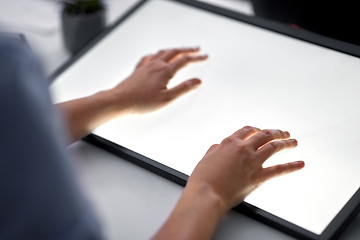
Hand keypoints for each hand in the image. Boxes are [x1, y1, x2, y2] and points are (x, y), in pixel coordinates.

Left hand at [110, 47, 207, 113]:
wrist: (120, 100)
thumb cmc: (141, 101)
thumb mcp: (167, 98)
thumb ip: (183, 89)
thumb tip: (197, 81)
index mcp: (165, 71)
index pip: (185, 60)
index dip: (197, 58)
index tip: (205, 56)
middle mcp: (156, 65)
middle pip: (175, 52)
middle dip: (187, 50)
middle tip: (196, 49)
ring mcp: (146, 66)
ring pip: (163, 52)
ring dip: (174, 50)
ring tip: (180, 50)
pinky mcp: (138, 70)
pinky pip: (149, 57)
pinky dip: (156, 54)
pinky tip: (155, 56)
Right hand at [187, 126, 304, 210]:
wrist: (207, 194)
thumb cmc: (203, 178)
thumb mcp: (206, 158)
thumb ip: (215, 150)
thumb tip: (219, 147)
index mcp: (230, 142)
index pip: (247, 130)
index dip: (256, 129)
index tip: (260, 130)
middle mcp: (244, 148)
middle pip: (264, 135)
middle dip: (275, 132)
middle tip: (282, 133)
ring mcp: (253, 162)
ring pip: (274, 147)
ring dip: (286, 143)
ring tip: (293, 142)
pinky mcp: (258, 177)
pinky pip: (279, 170)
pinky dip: (291, 166)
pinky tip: (299, 163)